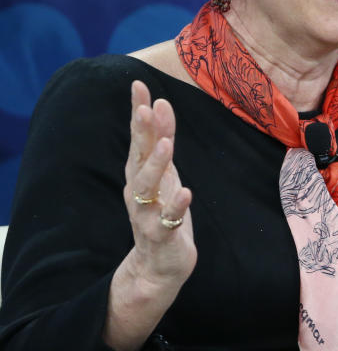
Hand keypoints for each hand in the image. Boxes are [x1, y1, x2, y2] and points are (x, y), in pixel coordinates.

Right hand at [123, 80, 195, 286]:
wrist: (158, 266)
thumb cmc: (162, 210)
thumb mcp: (165, 172)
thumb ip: (163, 139)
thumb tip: (162, 103)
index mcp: (140, 173)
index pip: (139, 137)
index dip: (138, 110)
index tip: (139, 84)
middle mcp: (138, 191)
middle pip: (138, 158)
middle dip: (141, 134)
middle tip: (145, 109)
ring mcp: (147, 214)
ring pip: (146, 188)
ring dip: (156, 165)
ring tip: (167, 144)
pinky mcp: (162, 236)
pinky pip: (168, 220)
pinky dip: (176, 205)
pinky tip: (186, 191)